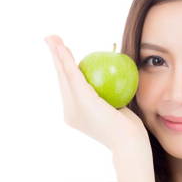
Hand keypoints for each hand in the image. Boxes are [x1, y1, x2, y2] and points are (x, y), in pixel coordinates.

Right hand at [44, 35, 149, 152]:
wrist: (131, 143)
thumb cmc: (129, 128)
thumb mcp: (117, 108)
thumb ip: (109, 95)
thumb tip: (111, 77)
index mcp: (76, 114)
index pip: (70, 87)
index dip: (64, 68)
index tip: (63, 52)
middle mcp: (70, 112)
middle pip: (62, 79)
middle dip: (54, 57)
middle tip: (50, 38)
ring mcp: (74, 108)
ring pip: (64, 76)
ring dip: (57, 55)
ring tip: (52, 38)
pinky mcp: (82, 101)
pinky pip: (74, 76)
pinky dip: (66, 60)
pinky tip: (64, 48)